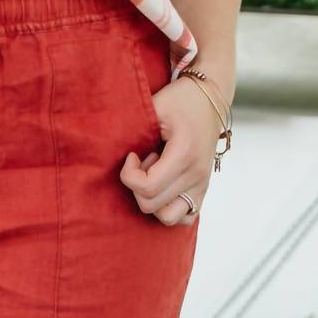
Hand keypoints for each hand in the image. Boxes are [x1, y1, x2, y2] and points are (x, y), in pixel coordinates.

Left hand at [119, 73, 222, 225]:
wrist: (210, 99)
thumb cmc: (179, 100)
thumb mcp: (155, 106)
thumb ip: (134, 128)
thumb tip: (108, 147)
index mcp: (185, 154)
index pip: (148, 187)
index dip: (129, 175)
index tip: (131, 156)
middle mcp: (196, 174)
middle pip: (151, 205)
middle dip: (137, 185)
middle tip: (143, 161)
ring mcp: (201, 185)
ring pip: (167, 217)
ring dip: (152, 199)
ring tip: (154, 174)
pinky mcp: (202, 190)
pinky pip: (183, 218)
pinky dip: (167, 209)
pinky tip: (163, 186)